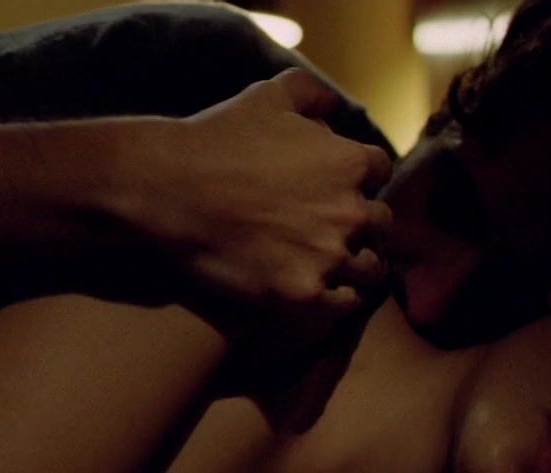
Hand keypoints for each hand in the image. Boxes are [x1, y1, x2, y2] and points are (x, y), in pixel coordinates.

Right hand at [130, 69, 393, 340]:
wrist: (170, 189)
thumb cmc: (217, 139)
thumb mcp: (269, 96)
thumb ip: (312, 93)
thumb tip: (334, 106)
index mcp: (350, 162)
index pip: (380, 172)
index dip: (360, 178)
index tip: (339, 188)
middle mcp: (350, 211)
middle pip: (381, 224)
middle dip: (363, 223)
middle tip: (336, 228)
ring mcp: (328, 256)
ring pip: (369, 267)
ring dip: (356, 263)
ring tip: (332, 263)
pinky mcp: (303, 293)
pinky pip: (345, 303)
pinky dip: (338, 296)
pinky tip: (322, 290)